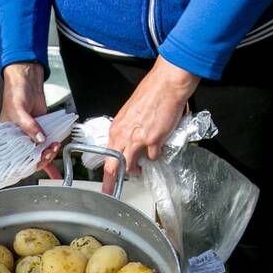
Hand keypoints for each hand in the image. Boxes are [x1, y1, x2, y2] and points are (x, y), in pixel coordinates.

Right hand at [0, 62, 61, 178]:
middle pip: (28, 159)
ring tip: (55, 148)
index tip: (35, 162)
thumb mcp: (19, 111)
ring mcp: (30, 137)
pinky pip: (45, 148)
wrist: (27, 81)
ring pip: (38, 155)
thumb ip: (29, 126)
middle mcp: (17, 141)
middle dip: (40, 159)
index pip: (13, 159)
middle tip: (48, 152)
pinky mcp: (40, 133)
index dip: (25, 164)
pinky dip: (50, 157)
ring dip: (48, 156)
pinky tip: (55, 170)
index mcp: (5, 139)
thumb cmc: (15, 94)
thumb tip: (40, 140)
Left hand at [102, 56, 199, 195]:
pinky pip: (153, 157)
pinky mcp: (154, 140)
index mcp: (115, 129)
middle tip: (125, 179)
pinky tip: (159, 146)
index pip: (107, 157)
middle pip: (115, 166)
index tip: (107, 187)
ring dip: (139, 168)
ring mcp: (138, 140)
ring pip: (132, 166)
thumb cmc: (150, 95)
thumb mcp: (129, 115)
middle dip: (119, 177)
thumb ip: (126, 131)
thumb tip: (126, 144)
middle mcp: (123, 136)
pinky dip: (156, 155)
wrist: (166, 85)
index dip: (107, 174)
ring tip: (144, 163)